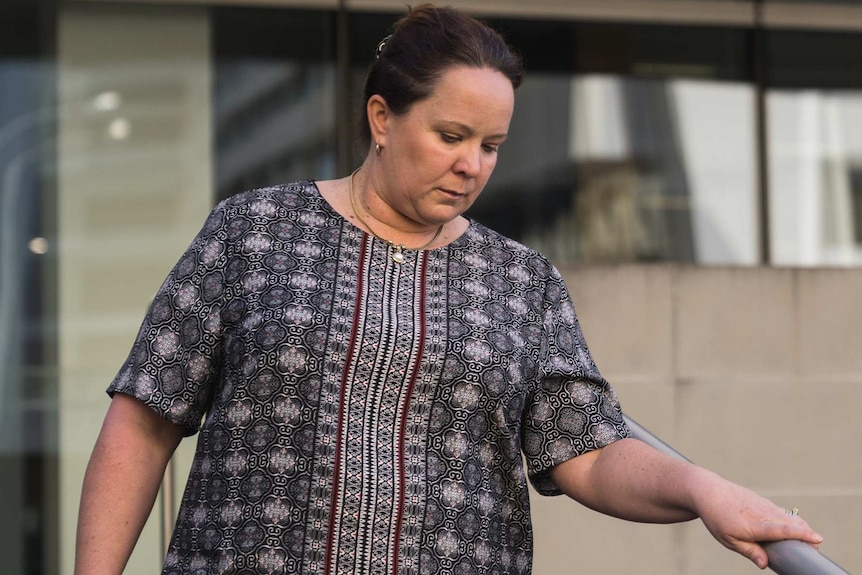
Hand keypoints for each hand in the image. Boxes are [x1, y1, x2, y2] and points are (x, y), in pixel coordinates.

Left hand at [692, 474, 823, 568]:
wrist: (708, 491)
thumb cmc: (717, 517)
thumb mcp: (728, 539)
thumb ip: (749, 551)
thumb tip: (765, 564)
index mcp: (754, 525)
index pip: (782, 530)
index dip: (801, 534)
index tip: (818, 539)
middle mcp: (762, 513)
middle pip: (792, 523)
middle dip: (807, 534)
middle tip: (814, 549)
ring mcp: (765, 505)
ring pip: (789, 517)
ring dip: (801, 528)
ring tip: (807, 542)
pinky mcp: (764, 502)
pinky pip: (782, 512)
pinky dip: (791, 521)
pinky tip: (792, 530)